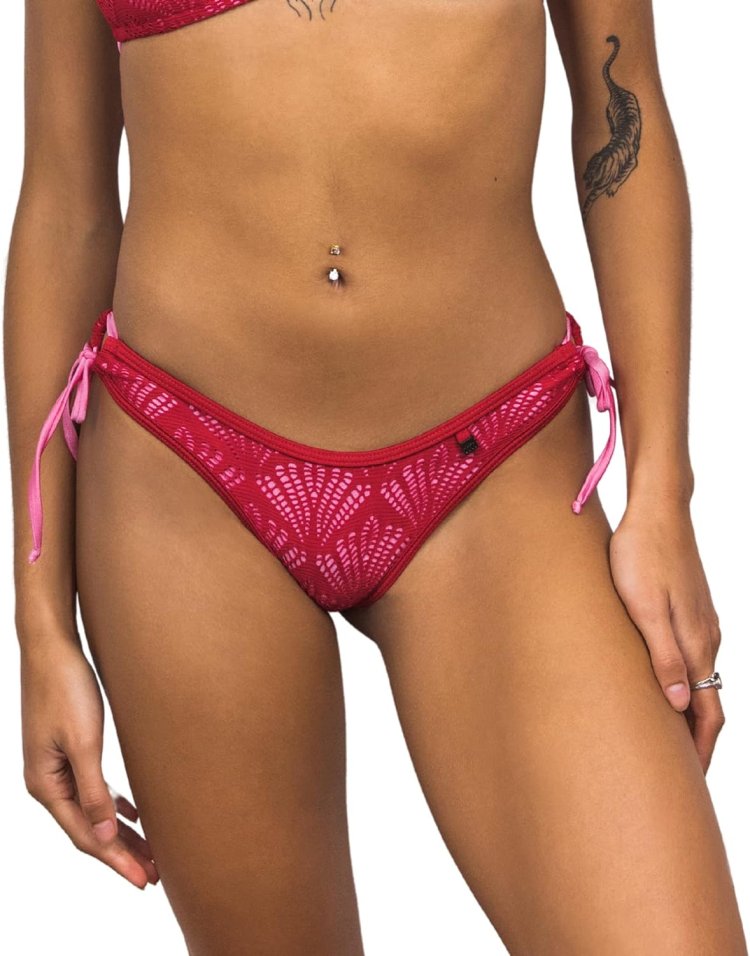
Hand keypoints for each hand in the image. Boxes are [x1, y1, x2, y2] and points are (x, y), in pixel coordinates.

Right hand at [19, 635, 158, 888]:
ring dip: (122, 833)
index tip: (144, 880)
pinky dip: (115, 805)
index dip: (117, 861)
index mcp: (47, 785)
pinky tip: (135, 814)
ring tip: (151, 853)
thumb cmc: (67, 688)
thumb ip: (92, 791)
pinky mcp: (69, 750)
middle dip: (123, 854)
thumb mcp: (83, 742)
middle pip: (91, 830)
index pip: (87, 837)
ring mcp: (57, 767)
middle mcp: (48, 782)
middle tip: (155, 876)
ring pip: (95, 811)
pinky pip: (93, 790)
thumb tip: (104, 836)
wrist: (52, 647)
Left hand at [609, 499, 722, 772]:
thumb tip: (678, 706)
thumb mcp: (643, 608)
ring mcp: (700, 622)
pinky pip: (694, 659)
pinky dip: (686, 685)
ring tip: (669, 740)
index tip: (689, 785)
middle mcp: (706, 637)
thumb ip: (662, 656)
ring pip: (701, 681)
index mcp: (696, 644)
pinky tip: (666, 687)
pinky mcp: (689, 608)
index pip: (707, 714)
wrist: (657, 509)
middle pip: (708, 702)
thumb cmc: (641, 555)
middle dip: (696, 741)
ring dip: (691, 713)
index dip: (699, 751)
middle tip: (678, 774)